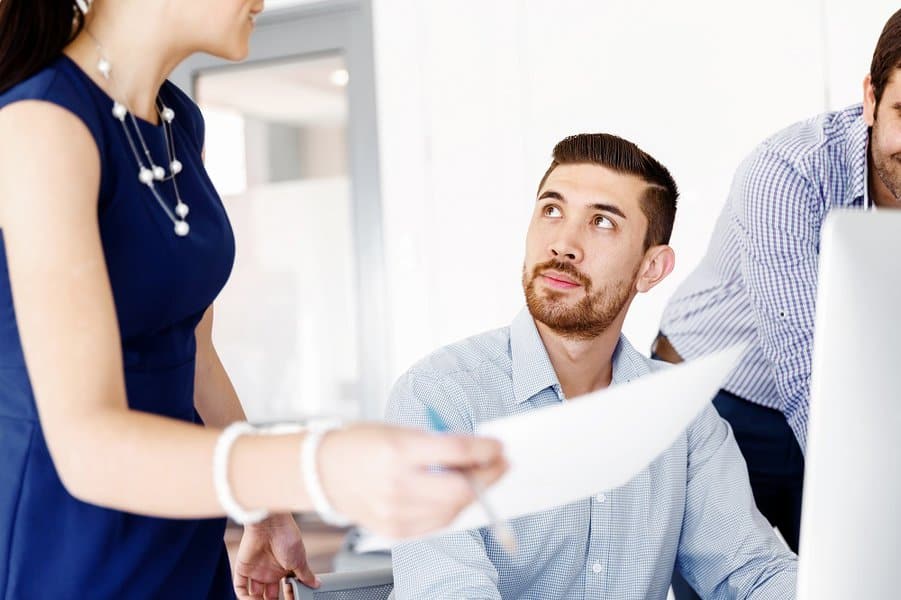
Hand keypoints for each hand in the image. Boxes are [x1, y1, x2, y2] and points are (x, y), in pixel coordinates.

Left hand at [233, 512, 318, 599]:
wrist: (271, 524)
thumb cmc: (287, 536)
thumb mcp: (300, 560)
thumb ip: (305, 574)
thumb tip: (317, 583)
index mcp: (284, 568)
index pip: (285, 588)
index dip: (288, 597)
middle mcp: (270, 570)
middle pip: (269, 594)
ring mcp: (256, 570)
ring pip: (254, 594)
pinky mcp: (243, 568)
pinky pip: (240, 587)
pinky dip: (244, 598)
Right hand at [317, 423, 506, 537]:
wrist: (323, 472)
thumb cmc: (362, 445)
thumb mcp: (400, 431)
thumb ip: (438, 443)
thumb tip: (478, 452)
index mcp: (398, 450)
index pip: (455, 451)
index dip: (485, 449)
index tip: (498, 446)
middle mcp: (396, 483)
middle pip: (460, 489)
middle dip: (489, 476)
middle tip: (499, 463)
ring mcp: (395, 512)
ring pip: (453, 509)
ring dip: (473, 493)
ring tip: (477, 477)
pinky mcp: (395, 530)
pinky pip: (438, 524)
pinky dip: (452, 509)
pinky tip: (454, 494)